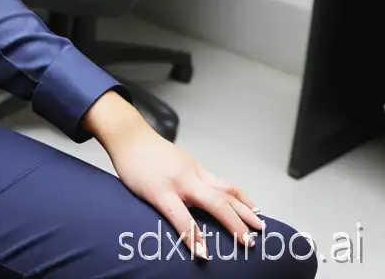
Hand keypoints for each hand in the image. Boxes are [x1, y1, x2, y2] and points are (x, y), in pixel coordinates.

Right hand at [84, 91, 265, 259]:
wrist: (126, 135)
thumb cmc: (148, 150)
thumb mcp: (176, 160)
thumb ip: (190, 177)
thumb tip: (204, 193)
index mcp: (196, 170)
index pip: (227, 187)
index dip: (244, 203)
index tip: (257, 216)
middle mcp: (192, 176)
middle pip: (225, 197)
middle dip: (244, 217)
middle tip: (258, 235)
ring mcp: (177, 184)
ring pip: (212, 203)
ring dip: (230, 224)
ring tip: (243, 243)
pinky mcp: (159, 192)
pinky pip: (179, 216)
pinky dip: (192, 234)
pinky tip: (200, 249)